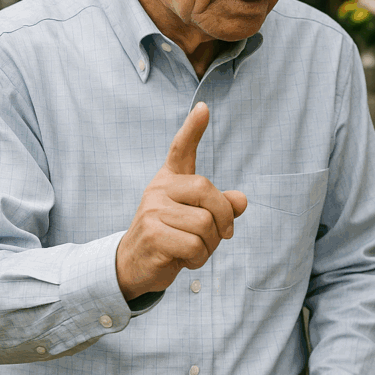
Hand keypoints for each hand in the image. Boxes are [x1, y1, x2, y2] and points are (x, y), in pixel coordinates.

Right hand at [116, 102, 248, 300]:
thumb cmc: (171, 237)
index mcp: (169, 180)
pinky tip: (185, 260)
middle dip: (223, 219)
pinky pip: (194, 246)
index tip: (203, 108)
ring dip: (210, 245)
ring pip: (205, 224)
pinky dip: (199, 258)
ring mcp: (152, 211)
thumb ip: (220, 206)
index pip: (181, 149)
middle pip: (208, 194)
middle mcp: (158, 189)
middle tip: (221, 236)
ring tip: (196, 249)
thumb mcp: (196, 218)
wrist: (133, 266)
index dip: (193, 129)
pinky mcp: (152, 236)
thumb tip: (241, 200)